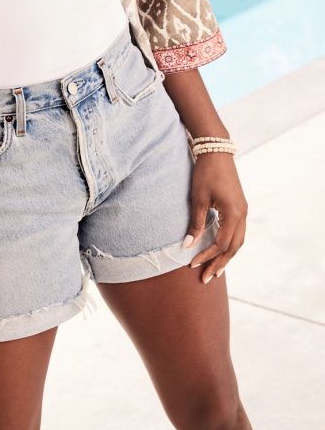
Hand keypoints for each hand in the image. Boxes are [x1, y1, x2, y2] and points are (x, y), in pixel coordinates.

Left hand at [185, 153, 247, 283]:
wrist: (216, 151)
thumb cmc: (205, 173)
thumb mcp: (198, 198)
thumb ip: (195, 224)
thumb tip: (187, 246)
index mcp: (234, 213)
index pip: (221, 244)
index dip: (207, 256)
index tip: (192, 265)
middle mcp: (242, 215)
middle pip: (233, 248)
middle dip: (219, 263)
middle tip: (206, 278)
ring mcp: (243, 211)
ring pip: (238, 241)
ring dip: (226, 256)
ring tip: (214, 270)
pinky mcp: (240, 207)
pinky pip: (237, 232)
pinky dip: (229, 244)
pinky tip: (219, 251)